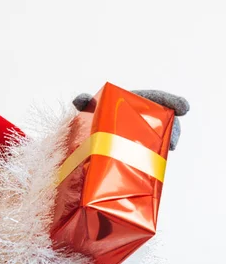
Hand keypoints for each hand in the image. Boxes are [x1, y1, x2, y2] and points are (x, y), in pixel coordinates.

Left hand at [72, 89, 189, 150]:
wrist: (89, 136)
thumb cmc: (93, 117)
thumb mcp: (90, 108)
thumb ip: (85, 102)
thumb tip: (79, 100)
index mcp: (132, 102)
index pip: (154, 98)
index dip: (170, 100)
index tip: (184, 108)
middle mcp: (141, 117)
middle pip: (162, 120)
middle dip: (172, 129)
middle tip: (173, 141)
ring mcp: (143, 134)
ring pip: (161, 137)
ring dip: (168, 143)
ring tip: (168, 151)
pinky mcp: (141, 149)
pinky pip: (154, 152)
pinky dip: (159, 158)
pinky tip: (159, 165)